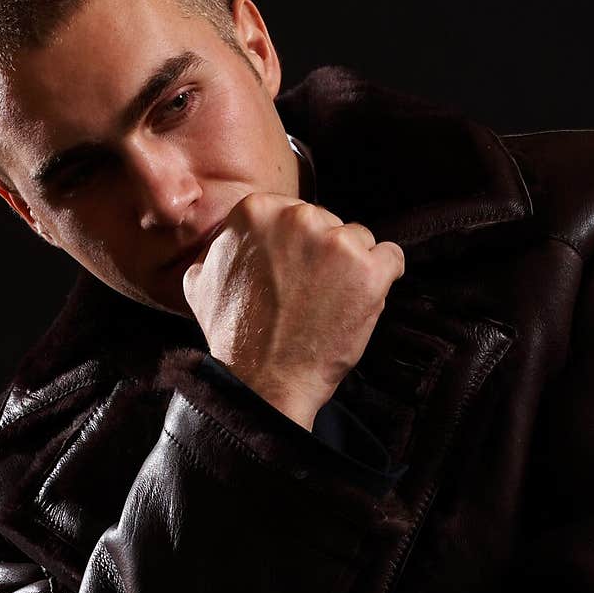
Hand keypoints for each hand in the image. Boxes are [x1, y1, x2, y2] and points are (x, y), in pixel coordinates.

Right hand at [183, 193, 404, 428]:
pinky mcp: (370, 270)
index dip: (296, 247)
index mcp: (257, 211)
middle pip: (329, 223)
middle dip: (324, 255)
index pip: (296, 212)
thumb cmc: (235, 336)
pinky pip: (392, 258)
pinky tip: (359, 302)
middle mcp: (298, 217)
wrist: (263, 381)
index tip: (293, 272)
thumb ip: (220, 245)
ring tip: (329, 303)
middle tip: (309, 293)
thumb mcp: (201, 280)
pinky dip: (382, 279)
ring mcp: (337, 242)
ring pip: (360, 240)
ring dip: (351, 268)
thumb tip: (228, 237)